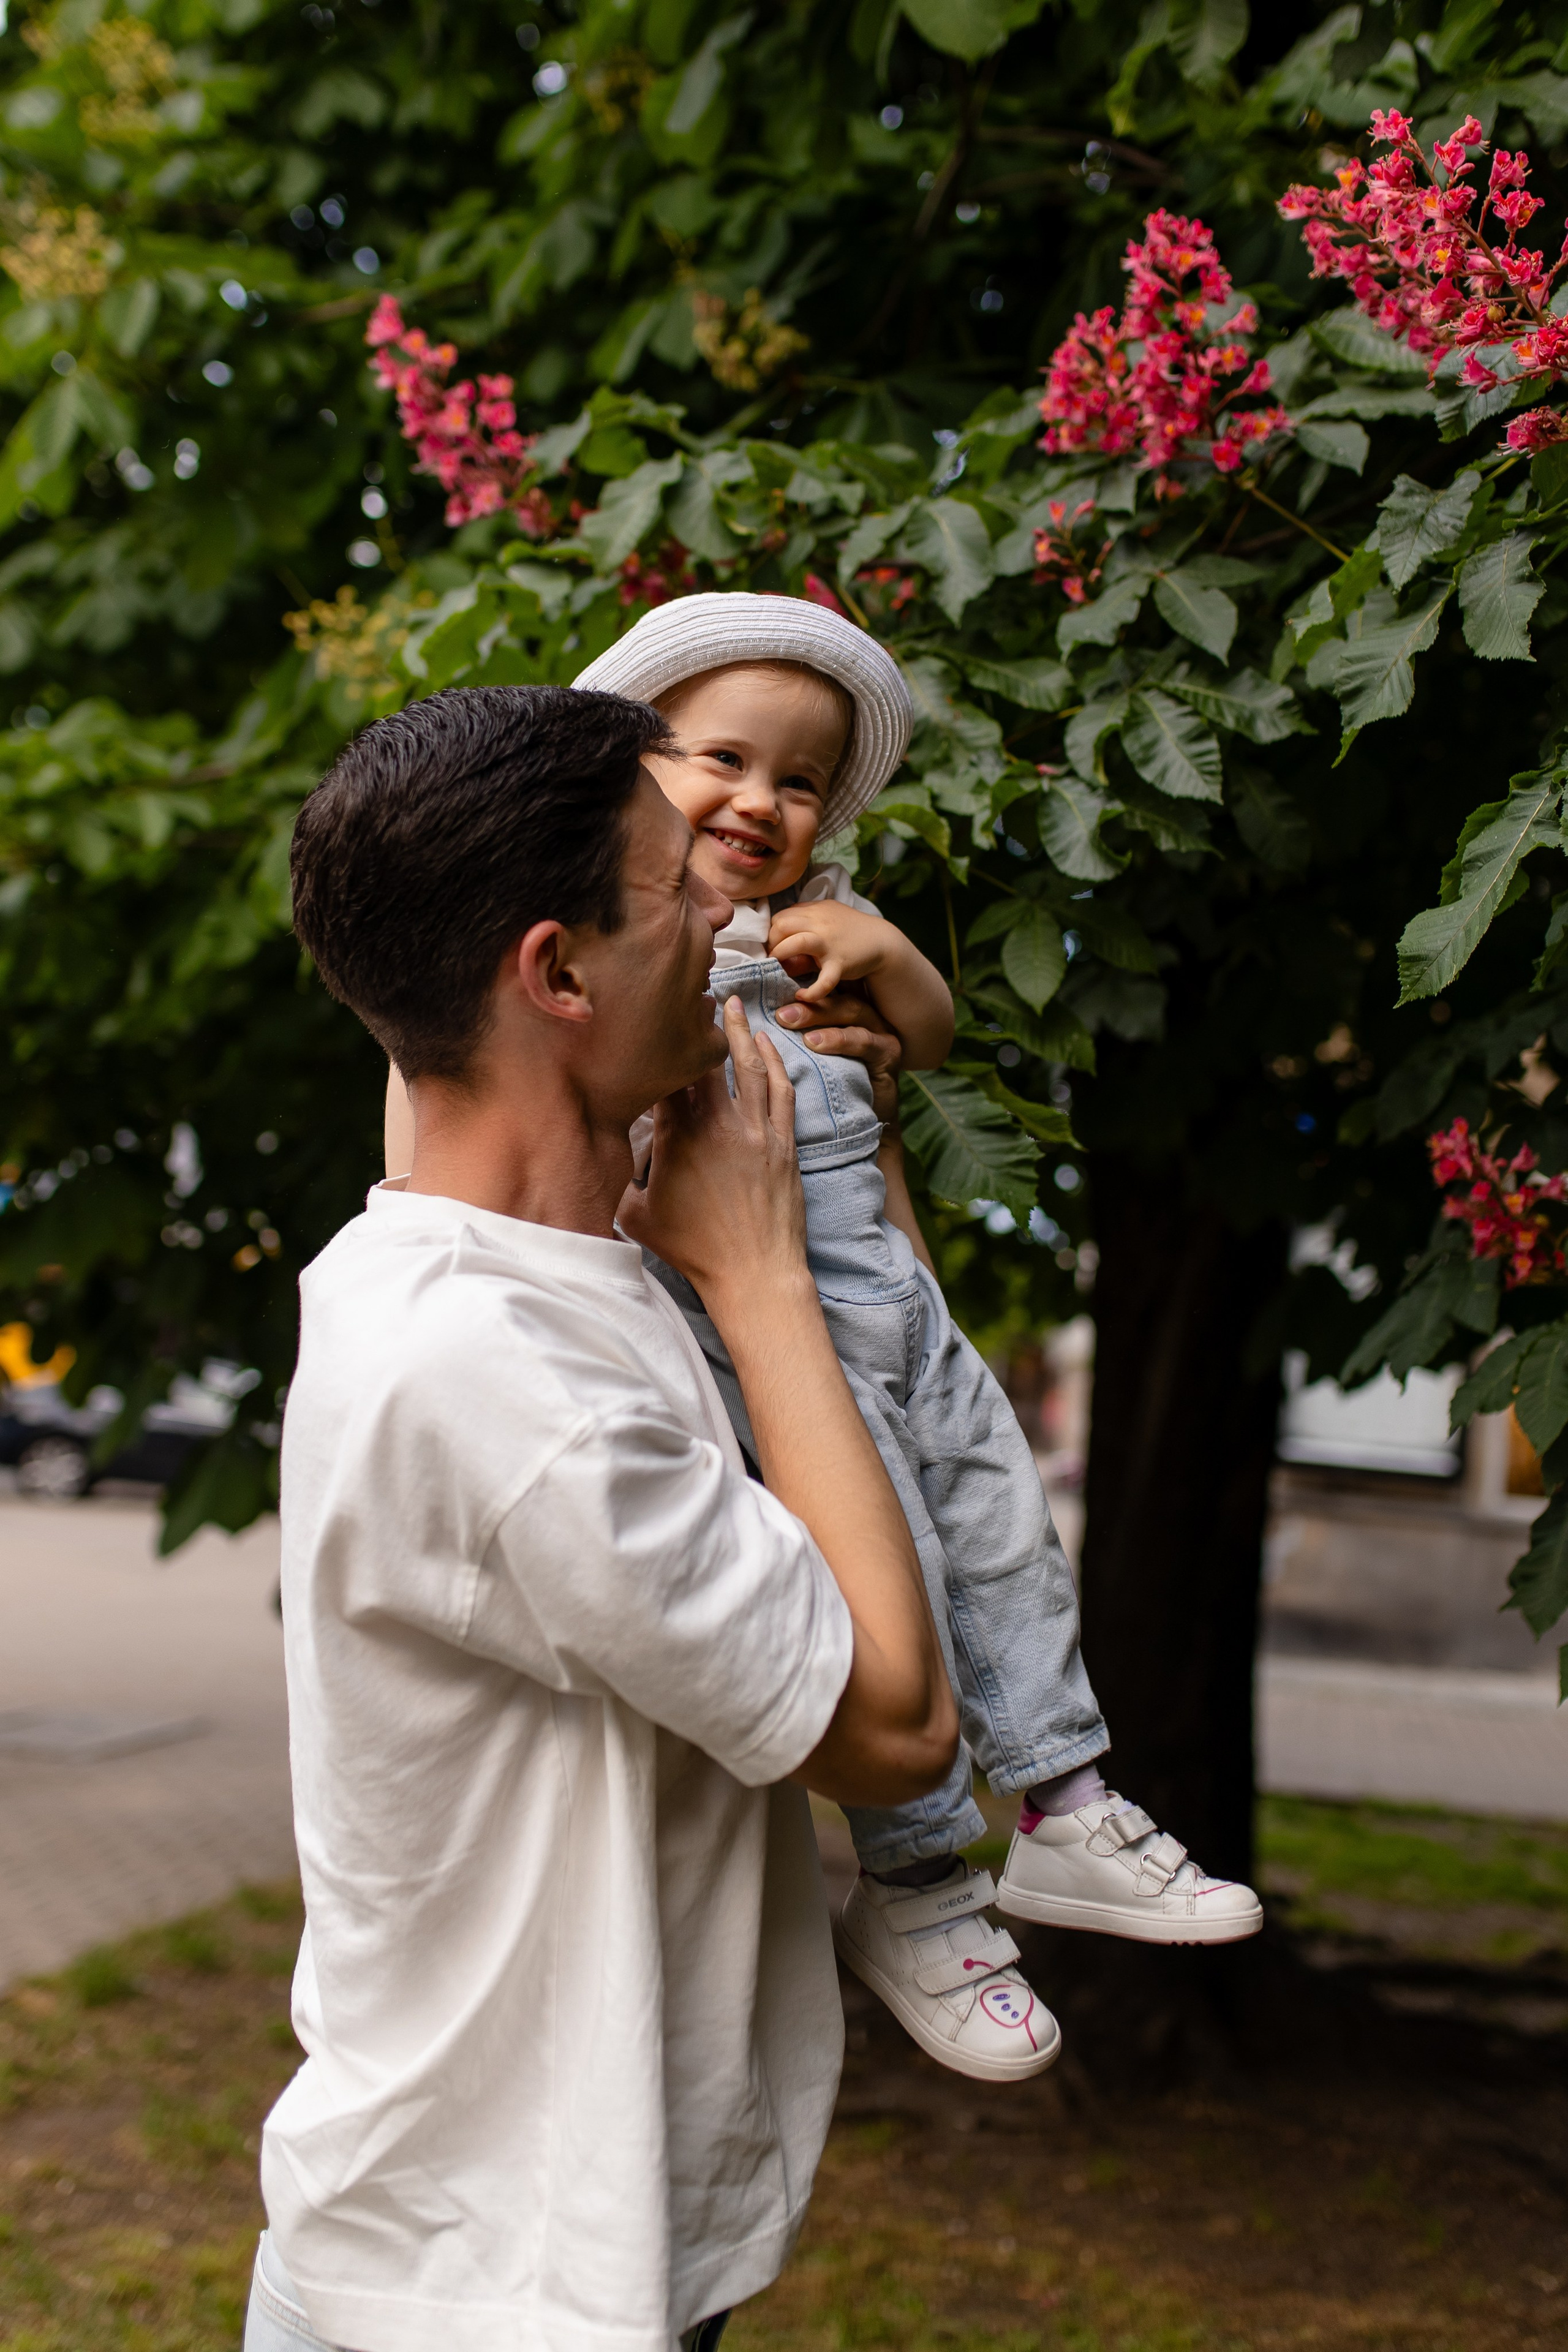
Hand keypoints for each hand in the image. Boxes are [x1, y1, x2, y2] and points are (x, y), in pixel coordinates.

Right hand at [618, 996, 810, 1311]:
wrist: (755, 1274)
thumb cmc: (695, 1250)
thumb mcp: (638, 1216)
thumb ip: (620, 1180)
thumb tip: (596, 1160)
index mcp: (680, 1137)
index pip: (667, 1076)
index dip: (661, 1043)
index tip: (654, 1018)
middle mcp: (720, 1125)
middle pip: (709, 1059)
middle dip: (700, 1024)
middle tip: (693, 995)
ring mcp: (758, 1132)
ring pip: (752, 1067)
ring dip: (741, 1033)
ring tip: (733, 1005)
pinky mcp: (785, 1144)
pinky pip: (782, 1091)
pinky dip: (776, 1064)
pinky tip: (769, 1047)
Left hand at [767, 900, 888, 1003]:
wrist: (883, 942)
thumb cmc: (851, 932)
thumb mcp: (827, 918)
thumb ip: (804, 924)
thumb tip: (780, 941)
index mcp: (815, 911)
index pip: (781, 917)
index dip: (773, 933)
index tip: (775, 947)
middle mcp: (819, 922)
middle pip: (781, 924)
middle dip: (772, 943)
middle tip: (773, 959)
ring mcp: (829, 942)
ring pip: (796, 943)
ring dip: (781, 956)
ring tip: (779, 971)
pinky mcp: (840, 963)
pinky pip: (823, 980)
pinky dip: (811, 991)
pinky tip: (803, 996)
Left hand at [777, 990, 903, 1125]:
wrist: (860, 1126)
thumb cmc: (830, 1091)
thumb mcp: (810, 1059)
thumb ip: (793, 1036)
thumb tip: (757, 1022)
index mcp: (845, 1014)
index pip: (824, 991)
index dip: (800, 985)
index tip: (768, 990)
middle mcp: (865, 1017)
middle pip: (836, 997)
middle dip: (805, 1001)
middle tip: (776, 1011)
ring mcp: (880, 1032)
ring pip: (850, 1012)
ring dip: (818, 1015)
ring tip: (787, 1021)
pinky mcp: (888, 1053)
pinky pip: (864, 1040)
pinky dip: (838, 1040)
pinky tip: (814, 1043)